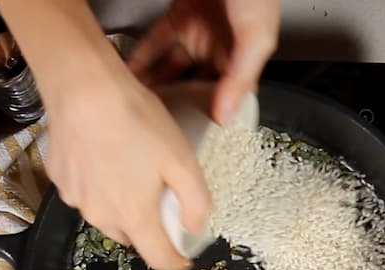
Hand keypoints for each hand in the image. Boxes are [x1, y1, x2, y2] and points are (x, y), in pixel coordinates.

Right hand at [41, 58, 208, 269]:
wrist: (83, 89)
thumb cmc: (136, 121)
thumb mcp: (182, 159)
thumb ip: (195, 201)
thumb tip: (196, 228)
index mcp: (134, 216)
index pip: (158, 258)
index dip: (175, 261)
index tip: (183, 258)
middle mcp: (100, 216)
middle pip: (131, 237)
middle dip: (147, 228)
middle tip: (159, 199)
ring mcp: (76, 199)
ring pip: (105, 216)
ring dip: (120, 206)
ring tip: (130, 173)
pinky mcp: (60, 180)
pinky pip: (85, 194)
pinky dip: (98, 186)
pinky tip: (104, 157)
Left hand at [128, 0, 280, 124]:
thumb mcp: (256, 36)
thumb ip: (240, 77)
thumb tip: (225, 116)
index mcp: (244, 58)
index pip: (225, 98)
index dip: (208, 117)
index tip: (188, 139)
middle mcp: (220, 48)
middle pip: (193, 86)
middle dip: (174, 104)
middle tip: (153, 127)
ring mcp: (197, 32)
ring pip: (171, 68)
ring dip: (154, 84)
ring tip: (135, 104)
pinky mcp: (178, 15)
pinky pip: (156, 43)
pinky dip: (142, 58)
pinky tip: (129, 73)